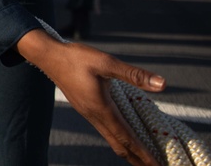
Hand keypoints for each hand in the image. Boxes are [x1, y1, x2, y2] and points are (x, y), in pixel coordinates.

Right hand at [17, 29, 164, 165]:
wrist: (48, 56)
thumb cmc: (76, 57)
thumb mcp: (106, 62)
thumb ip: (134, 74)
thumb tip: (162, 84)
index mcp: (101, 108)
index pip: (126, 138)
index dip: (142, 153)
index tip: (156, 165)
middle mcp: (94, 115)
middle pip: (118, 145)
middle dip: (136, 159)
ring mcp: (87, 113)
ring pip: (110, 138)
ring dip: (127, 149)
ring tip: (143, 156)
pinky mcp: (84, 107)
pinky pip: (104, 129)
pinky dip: (118, 138)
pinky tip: (123, 133)